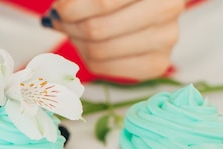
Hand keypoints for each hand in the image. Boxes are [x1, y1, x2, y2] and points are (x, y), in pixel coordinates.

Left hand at [47, 0, 184, 79]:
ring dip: (77, 41)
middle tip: (61, 20)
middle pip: (97, 30)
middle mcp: (167, 9)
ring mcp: (166, 39)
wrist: (147, 2)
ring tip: (75, 29)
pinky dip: (88, 57)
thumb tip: (55, 15)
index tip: (59, 9)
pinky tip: (89, 44)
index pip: (102, 3)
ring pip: (99, 51)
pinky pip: (105, 68)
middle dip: (71, 26)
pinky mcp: (157, 63)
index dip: (72, 8)